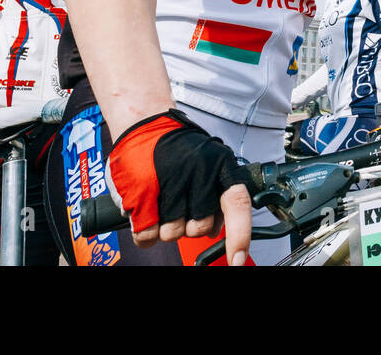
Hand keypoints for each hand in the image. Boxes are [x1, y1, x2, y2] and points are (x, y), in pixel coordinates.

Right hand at [107, 109, 252, 265]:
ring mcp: (169, 185)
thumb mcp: (209, 162)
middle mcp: (198, 175)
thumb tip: (220, 230)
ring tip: (161, 199)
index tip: (237, 259)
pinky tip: (145, 209)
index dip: (239, 237)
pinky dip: (145, 231)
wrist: (143, 121)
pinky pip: (148, 236)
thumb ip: (217, 193)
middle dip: (190, 225)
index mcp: (219, 167)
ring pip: (173, 234)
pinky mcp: (140, 196)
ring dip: (166, 226)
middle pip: (200, 229)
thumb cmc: (177, 147)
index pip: (237, 205)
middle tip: (180, 203)